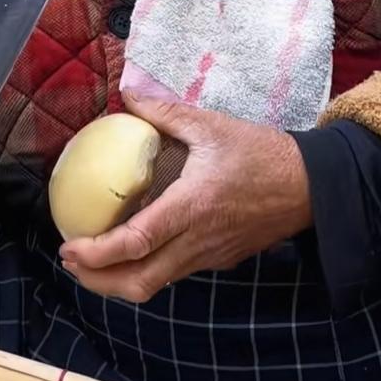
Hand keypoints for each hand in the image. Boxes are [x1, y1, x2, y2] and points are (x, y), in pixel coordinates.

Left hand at [60, 95, 312, 303]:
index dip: (95, 253)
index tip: (68, 246)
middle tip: (71, 261)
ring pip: (154, 285)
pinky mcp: (218, 260)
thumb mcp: (212, 125)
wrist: (312, 186)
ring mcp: (208, 256)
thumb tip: (127, 95)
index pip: (134, 243)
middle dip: (96, 281)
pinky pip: (174, 274)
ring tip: (91, 261)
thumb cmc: (263, 153)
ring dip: (117, 281)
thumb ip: (165, 112)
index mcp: (191, 208)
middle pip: (138, 282)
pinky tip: (133, 251)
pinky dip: (144, 270)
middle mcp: (196, 241)